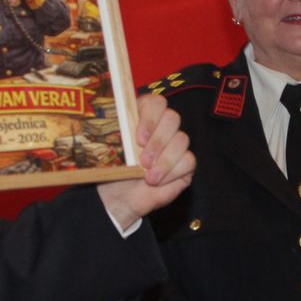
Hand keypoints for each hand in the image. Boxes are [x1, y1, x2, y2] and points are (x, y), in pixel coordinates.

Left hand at [96, 92, 195, 229]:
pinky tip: (157, 181)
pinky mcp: (185, 163)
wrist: (120, 197)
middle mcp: (162, 127)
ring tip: (148, 176)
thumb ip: (121, 133)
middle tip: (143, 160)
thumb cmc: (116, 170)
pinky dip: (171, 172)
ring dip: (164, 159)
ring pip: (182, 139)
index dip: (150, 118)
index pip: (156, 103)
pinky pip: (188, 161)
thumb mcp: (113, 149)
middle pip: (172, 118)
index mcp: (143, 116)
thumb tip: (126, 127)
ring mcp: (175, 144)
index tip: (138, 138)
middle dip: (158, 141)